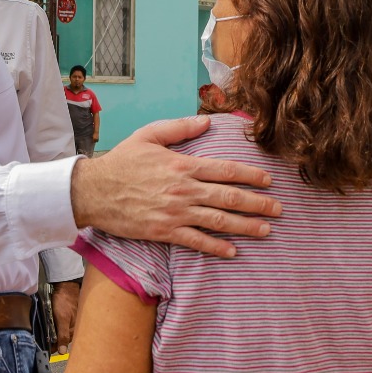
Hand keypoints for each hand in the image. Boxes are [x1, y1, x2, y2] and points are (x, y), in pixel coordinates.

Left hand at [50, 280, 78, 352]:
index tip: (44, 350)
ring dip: (53, 335)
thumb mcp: (62, 319)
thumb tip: (63, 352)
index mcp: (73, 331)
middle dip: (53, 342)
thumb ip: (62, 335)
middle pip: (61, 340)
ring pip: (60, 334)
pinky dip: (54, 328)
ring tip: (44, 335)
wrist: (65, 287)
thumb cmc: (64, 302)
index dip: (53, 348)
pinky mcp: (66, 318)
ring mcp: (70, 323)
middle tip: (42, 342)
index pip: (62, 345)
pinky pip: (60, 327)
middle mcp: (72, 328)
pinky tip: (50, 326)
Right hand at [71, 115, 280, 258]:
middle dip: (258, 203)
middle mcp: (184, 189)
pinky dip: (216, 247)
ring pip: (219, 220)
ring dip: (246, 226)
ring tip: (266, 230)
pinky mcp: (164, 231)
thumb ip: (180, 128)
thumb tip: (207, 121)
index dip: (251, 176)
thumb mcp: (149, 135)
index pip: (226, 170)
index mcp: (183, 165)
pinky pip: (196, 241)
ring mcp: (176, 212)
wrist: (92, 191)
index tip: (269, 181)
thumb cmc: (121, 162)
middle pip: (229, 196)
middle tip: (279, 209)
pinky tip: (233, 251)